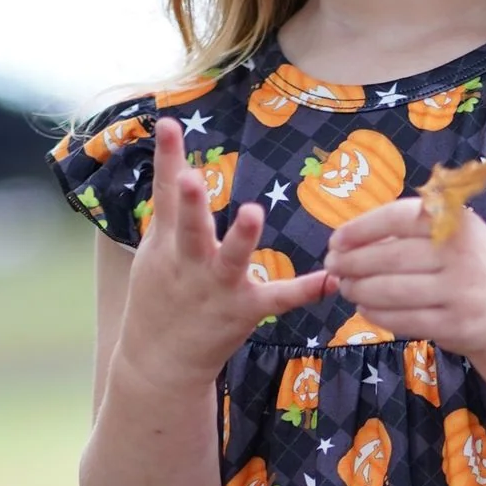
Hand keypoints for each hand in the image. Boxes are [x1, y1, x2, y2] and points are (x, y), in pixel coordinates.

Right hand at [116, 114, 331, 387]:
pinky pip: (277, 299)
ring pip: (230, 260)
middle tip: (193, 177)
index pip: (165, 194)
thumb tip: (176, 159)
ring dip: (241, 239)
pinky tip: (330, 280)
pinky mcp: (243, 312)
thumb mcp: (155, 250)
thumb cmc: (160, 296)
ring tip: (254, 213)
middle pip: (189, 228)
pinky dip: (304, 291)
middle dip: (190, 204)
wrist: (159, 362)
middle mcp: (190, 263)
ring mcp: (217, 288)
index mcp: (167, 244)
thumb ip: (169, 206)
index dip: (167, 158)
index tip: (167, 123)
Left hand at [322, 194, 485, 362]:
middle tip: (334, 267)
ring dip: (360, 290)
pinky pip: (403, 320)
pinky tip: (365, 309)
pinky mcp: (454, 325)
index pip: (399, 217)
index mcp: (459, 222)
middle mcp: (462, 255)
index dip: (361, 229)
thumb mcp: (454, 234)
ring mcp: (460, 293)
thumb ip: (412, 229)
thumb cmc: (468, 266)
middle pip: (391, 257)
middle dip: (353, 263)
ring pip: (392, 291)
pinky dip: (377, 315)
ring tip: (346, 288)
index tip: (336, 240)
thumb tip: (348, 240)